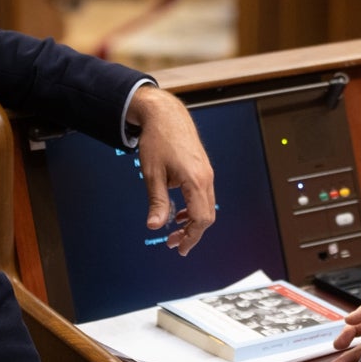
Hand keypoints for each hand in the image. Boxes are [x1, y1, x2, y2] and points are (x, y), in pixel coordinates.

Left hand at [126, 85, 214, 254]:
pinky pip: (204, 194)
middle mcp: (206, 176)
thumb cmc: (158, 139)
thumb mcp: (152, 174)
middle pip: (207, 215)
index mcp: (196, 180)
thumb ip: (157, 202)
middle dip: (192, 232)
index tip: (179, 248)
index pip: (201, 219)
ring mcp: (206, 171)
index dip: (191, 237)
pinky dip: (194, 207)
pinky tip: (179, 209)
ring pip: (207, 205)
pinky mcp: (203, 167)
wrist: (165, 114)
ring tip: (174, 228)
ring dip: (193, 220)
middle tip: (173, 243)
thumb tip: (155, 226)